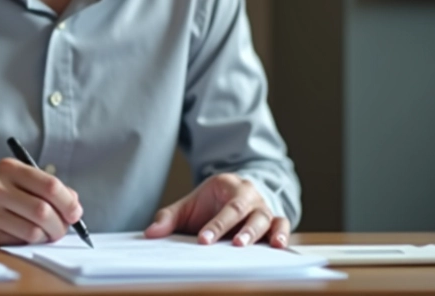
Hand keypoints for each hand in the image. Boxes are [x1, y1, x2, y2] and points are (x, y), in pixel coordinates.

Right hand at [0, 158, 82, 245]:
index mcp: (10, 168)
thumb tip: (74, 204)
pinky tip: (29, 236)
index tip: (75, 213)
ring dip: (47, 236)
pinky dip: (31, 241)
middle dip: (61, 225)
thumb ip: (46, 188)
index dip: (68, 202)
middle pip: (43, 211)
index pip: (50, 185)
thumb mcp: (18, 179)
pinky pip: (19, 241)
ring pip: (33, 230)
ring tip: (47, 233)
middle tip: (63, 228)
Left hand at [144, 173, 289, 247]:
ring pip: (267, 219)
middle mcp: (249, 196)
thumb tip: (150, 233)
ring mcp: (264, 208)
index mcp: (228, 186)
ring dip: (261, 234)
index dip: (215, 224)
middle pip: (246, 212)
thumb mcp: (187, 206)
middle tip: (233, 244)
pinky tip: (280, 246)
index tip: (203, 239)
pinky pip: (282, 225)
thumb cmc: (208, 204)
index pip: (224, 207)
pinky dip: (283, 234)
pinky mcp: (273, 221)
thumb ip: (168, 219)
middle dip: (239, 229)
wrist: (231, 195)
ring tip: (257, 247)